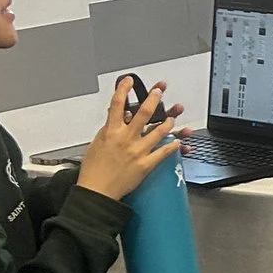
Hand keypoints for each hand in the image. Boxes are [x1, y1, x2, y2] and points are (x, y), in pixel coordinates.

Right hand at [74, 78, 180, 201]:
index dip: (123, 89)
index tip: (129, 80)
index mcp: (111, 131)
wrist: (97, 191)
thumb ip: (108, 128)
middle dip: (153, 99)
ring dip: (168, 121)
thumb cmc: (93, 169)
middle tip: (160, 90)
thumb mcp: (97, 143)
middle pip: (144, 113)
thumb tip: (116, 114)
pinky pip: (164, 152)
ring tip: (173, 116)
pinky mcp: (146, 164)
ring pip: (159, 131)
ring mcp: (138, 151)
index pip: (117, 104)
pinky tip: (178, 141)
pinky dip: (173, 145)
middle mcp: (126, 138)